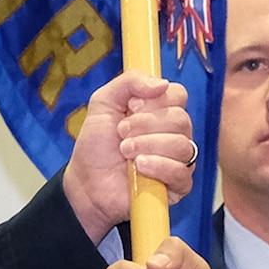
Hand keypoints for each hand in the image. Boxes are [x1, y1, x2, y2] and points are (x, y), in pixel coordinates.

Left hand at [61, 73, 195, 241]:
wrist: (87, 182)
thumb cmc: (97, 145)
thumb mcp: (104, 102)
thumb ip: (129, 82)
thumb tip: (162, 83)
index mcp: (161, 111)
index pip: (178, 95)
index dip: (155, 100)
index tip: (130, 108)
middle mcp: (175, 134)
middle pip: (180, 119)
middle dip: (146, 124)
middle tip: (121, 133)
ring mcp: (179, 160)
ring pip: (182, 145)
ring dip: (148, 145)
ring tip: (125, 152)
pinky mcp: (178, 186)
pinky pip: (181, 172)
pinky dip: (159, 166)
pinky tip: (140, 167)